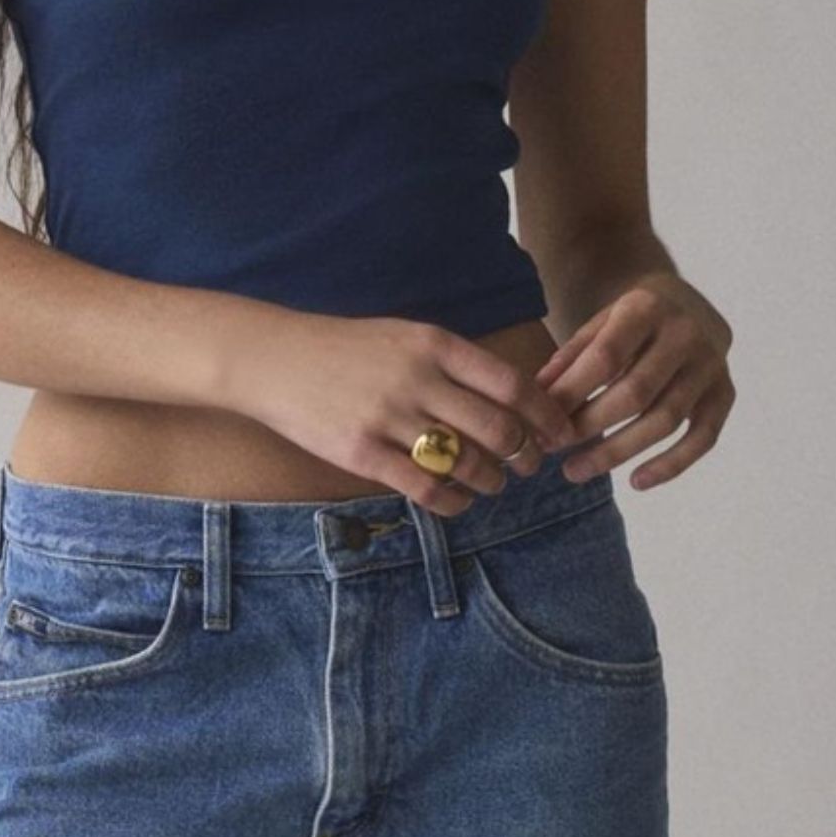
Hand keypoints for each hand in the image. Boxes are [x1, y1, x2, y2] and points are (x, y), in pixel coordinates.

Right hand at [224, 312, 583, 517]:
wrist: (275, 359)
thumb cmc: (347, 348)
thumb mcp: (406, 335)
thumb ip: (454, 362)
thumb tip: (514, 396)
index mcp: (433, 344)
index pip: (511, 384)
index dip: (544, 414)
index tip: (559, 431)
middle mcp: (417, 379)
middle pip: (497, 428)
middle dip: (525, 454)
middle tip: (530, 464)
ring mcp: (388, 418)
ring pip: (466, 463)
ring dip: (491, 481)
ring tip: (494, 483)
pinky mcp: (362, 453)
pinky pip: (426, 489)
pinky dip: (454, 501)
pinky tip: (459, 501)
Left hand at [533, 271, 735, 490]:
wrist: (685, 302)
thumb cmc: (630, 318)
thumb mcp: (597, 322)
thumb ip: (570, 356)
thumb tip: (539, 395)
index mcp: (646, 308)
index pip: (606, 357)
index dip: (573, 392)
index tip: (542, 419)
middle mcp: (685, 335)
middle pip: (635, 393)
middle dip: (590, 425)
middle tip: (554, 449)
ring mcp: (710, 366)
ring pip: (665, 420)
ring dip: (618, 452)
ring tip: (576, 469)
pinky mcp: (725, 393)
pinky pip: (703, 438)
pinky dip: (671, 465)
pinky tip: (636, 481)